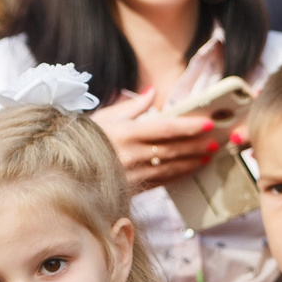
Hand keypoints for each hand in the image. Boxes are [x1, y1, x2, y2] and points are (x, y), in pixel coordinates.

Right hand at [92, 88, 220, 192]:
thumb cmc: (83, 138)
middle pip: (172, 149)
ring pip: (169, 168)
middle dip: (197, 145)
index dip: (188, 127)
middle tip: (218, 140)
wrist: (63, 170)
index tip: (208, 124)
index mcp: (125, 133)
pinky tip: (191, 169)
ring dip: (192, 161)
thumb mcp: (104, 117)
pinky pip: (160, 182)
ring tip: (210, 155)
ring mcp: (131, 175)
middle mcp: (130, 155)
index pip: (164, 129)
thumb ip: (132, 106)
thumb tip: (152, 93)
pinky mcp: (130, 189)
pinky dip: (178, 174)